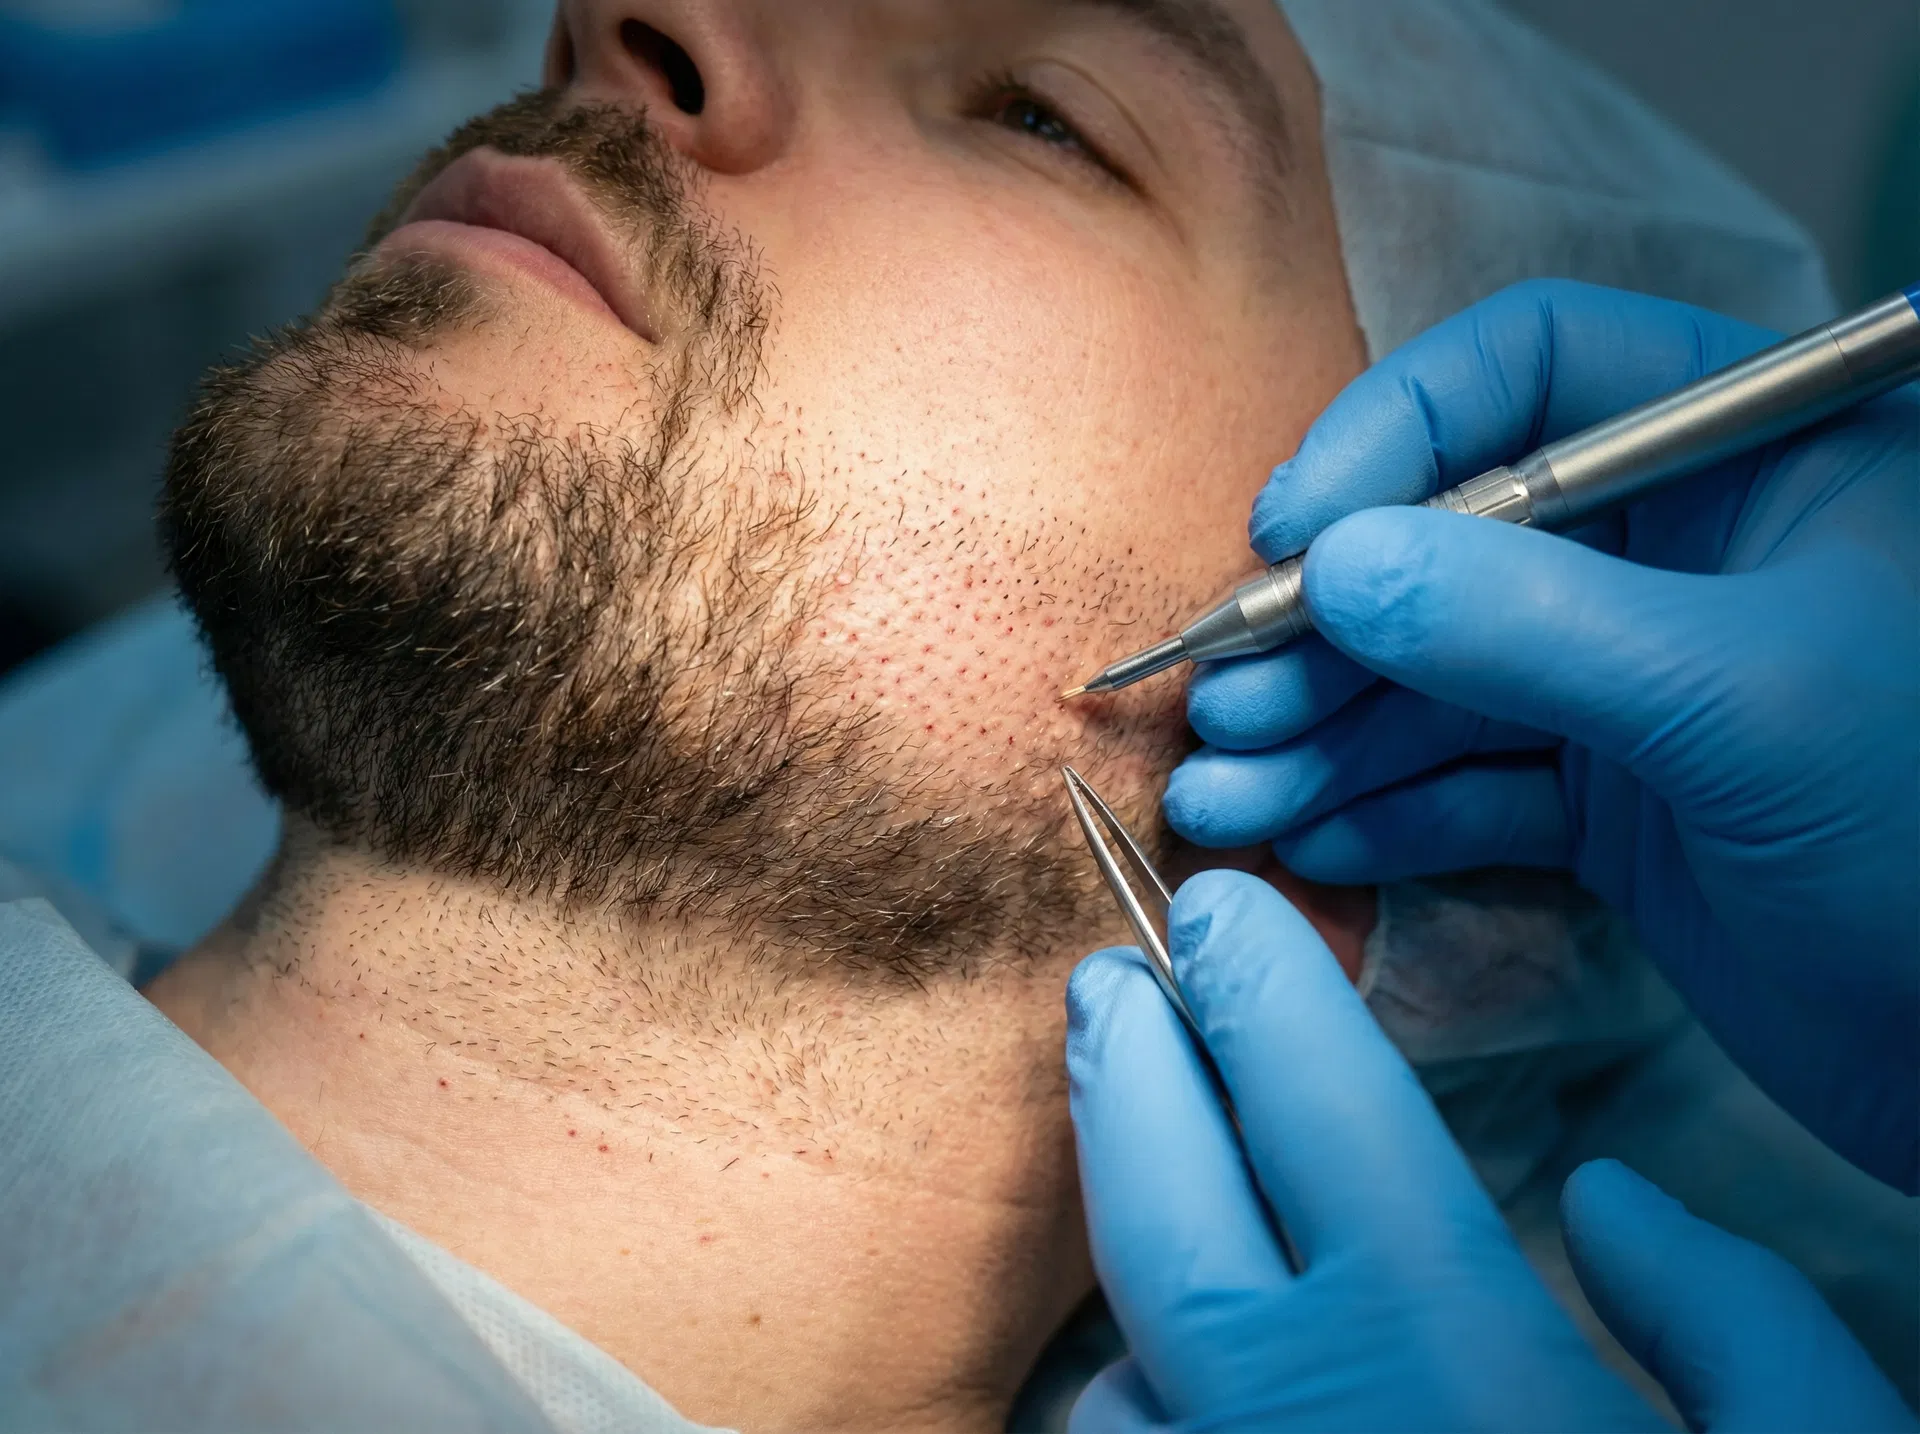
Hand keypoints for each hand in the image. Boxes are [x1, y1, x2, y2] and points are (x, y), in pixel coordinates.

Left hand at [1066, 870, 1917, 1431]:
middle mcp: (1301, 1427)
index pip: (1318, 1104)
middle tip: (1104, 982)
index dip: (1262, 987)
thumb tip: (1617, 1204)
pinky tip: (1186, 1382)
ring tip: (1139, 1161)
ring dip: (1126, 1250)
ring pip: (1118, 1365)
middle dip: (1121, 1071)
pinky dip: (1147, 1413)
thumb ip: (1744, 1321)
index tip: (1221, 914)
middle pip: (1157, 1204)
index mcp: (1454, 1358)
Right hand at [1165, 280, 1918, 1189]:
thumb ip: (1530, 623)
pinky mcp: (1618, 796)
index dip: (1395, 430)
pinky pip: (1474, 781)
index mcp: (1759, 451)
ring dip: (1328, 736)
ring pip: (1446, 675)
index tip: (1289, 533)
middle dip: (1329, 627)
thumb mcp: (1742, 705)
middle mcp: (1685, 547)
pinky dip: (1388, 813)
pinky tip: (1311, 844)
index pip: (1537, 367)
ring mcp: (1642, 675)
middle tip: (1223, 699)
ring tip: (1226, 795)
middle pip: (1456, 537)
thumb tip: (1332, 564)